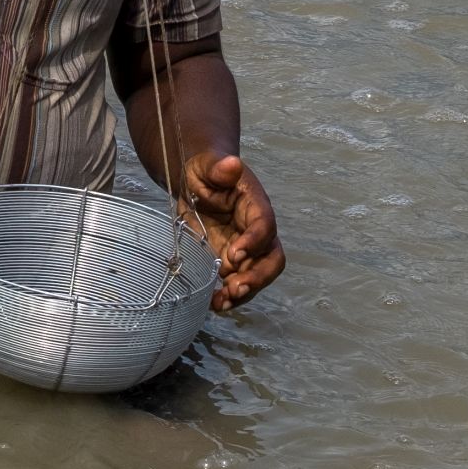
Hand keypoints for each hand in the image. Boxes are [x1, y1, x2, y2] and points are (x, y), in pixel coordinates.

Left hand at [181, 149, 283, 309]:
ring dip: (244, 292)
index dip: (254, 241)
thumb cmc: (205, 170)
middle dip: (257, 276)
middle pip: (271, 257)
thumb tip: (232, 164)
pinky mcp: (231, 263)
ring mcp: (246, 250)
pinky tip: (214, 303)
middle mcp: (256, 231)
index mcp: (255, 205)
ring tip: (222, 302)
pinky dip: (229, 297)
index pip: (265, 225)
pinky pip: (238, 283)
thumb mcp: (206, 164)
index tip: (234, 254)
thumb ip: (219, 167)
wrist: (196, 183)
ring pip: (257, 276)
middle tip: (235, 287)